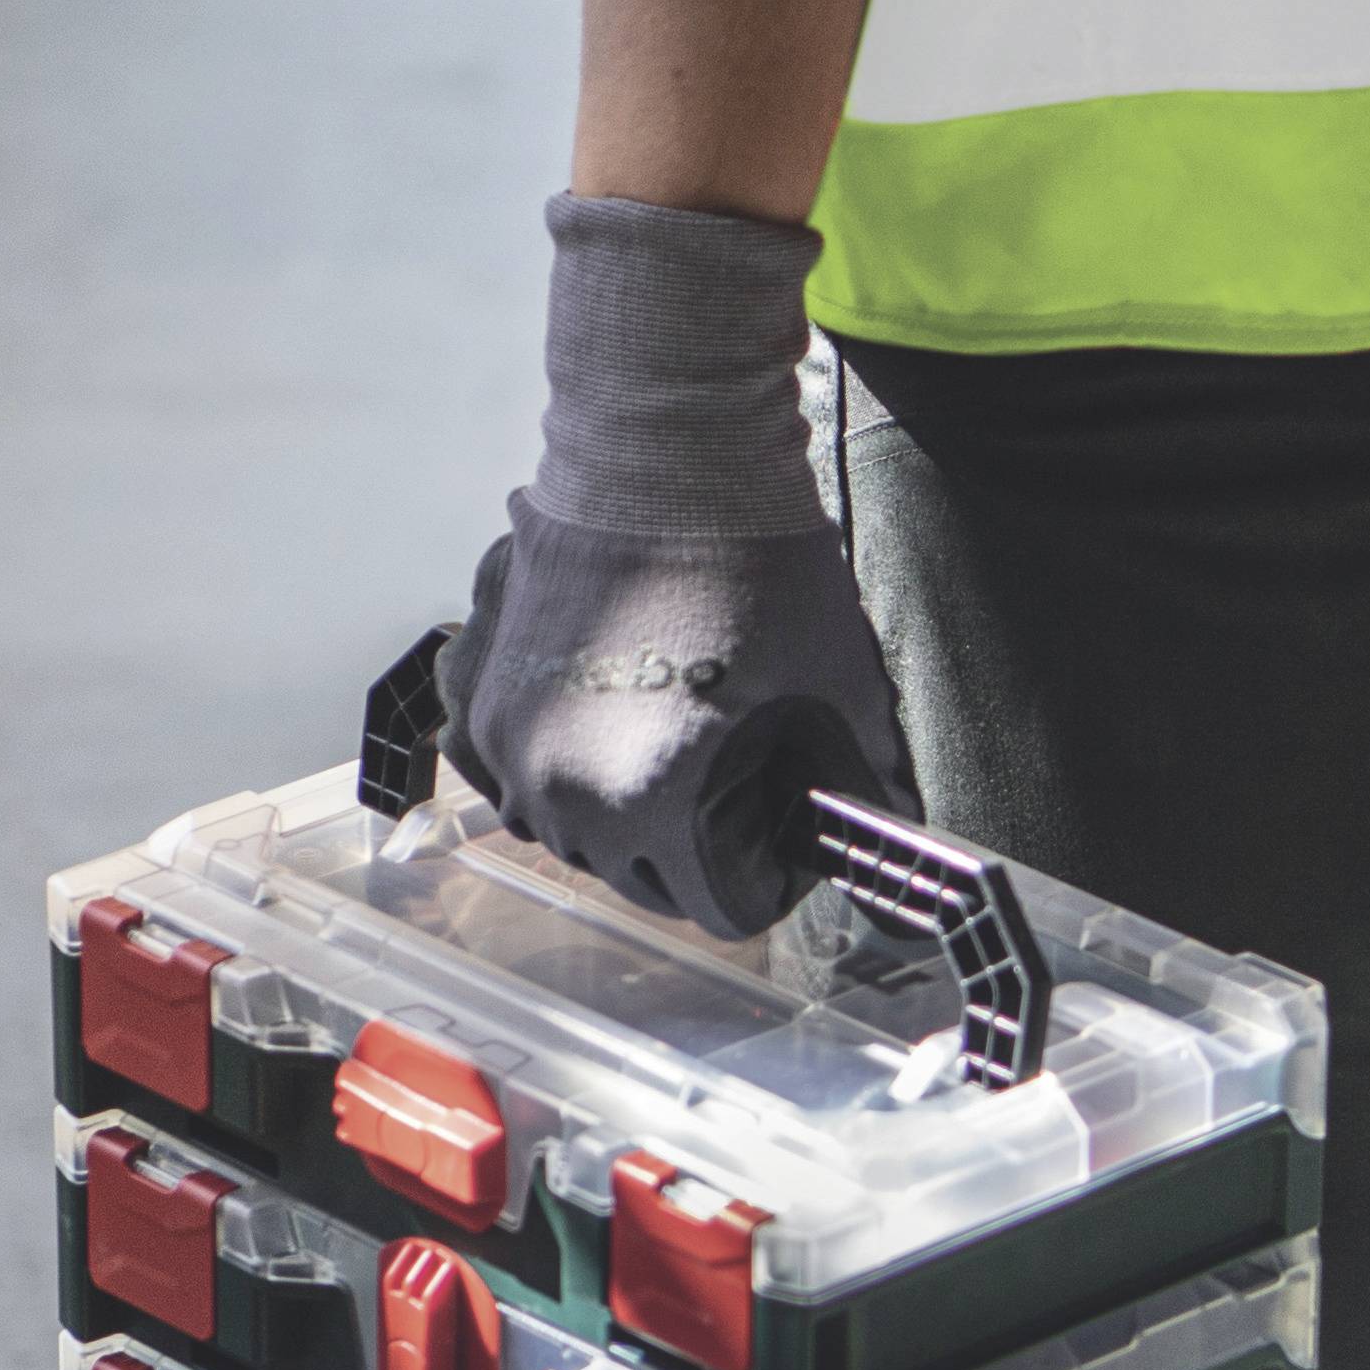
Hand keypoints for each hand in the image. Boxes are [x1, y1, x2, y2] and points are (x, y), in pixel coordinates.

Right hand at [453, 502, 909, 938]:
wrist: (664, 462)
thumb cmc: (757, 570)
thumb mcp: (840, 694)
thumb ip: (860, 791)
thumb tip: (885, 846)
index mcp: (653, 803)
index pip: (724, 907)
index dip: (771, 874)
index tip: (786, 833)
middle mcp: (566, 793)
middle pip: (648, 883)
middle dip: (702, 849)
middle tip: (741, 781)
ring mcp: (513, 748)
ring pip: (581, 840)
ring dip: (629, 815)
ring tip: (678, 742)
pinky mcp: (484, 703)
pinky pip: (523, 782)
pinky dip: (567, 768)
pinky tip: (614, 720)